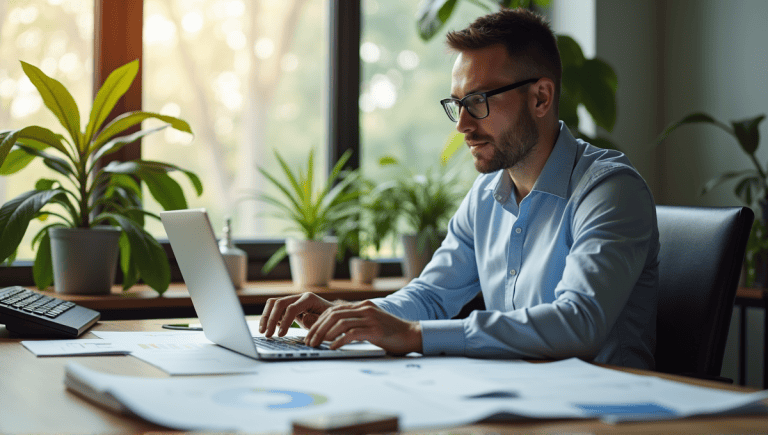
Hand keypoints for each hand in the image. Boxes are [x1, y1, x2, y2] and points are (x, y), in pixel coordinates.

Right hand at [259, 293, 333, 336]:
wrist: (332, 315)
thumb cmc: (331, 319)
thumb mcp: (326, 321)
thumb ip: (315, 320)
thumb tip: (303, 318)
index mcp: (309, 298)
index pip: (292, 308)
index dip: (285, 321)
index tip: (281, 334)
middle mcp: (299, 297)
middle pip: (279, 303)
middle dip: (272, 319)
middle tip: (268, 335)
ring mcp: (292, 300)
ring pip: (273, 303)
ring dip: (266, 317)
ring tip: (262, 331)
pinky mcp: (288, 306)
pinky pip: (274, 309)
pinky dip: (269, 318)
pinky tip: (266, 328)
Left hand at [304, 300, 422, 354]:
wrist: (411, 335)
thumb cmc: (390, 333)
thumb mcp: (370, 323)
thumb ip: (355, 323)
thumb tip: (333, 332)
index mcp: (362, 306)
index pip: (333, 310)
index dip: (319, 322)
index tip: (310, 334)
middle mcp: (365, 309)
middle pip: (333, 315)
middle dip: (317, 328)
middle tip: (309, 341)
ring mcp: (370, 318)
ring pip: (340, 322)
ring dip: (325, 334)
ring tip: (318, 345)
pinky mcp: (375, 330)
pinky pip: (352, 333)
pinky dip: (339, 340)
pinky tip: (333, 347)